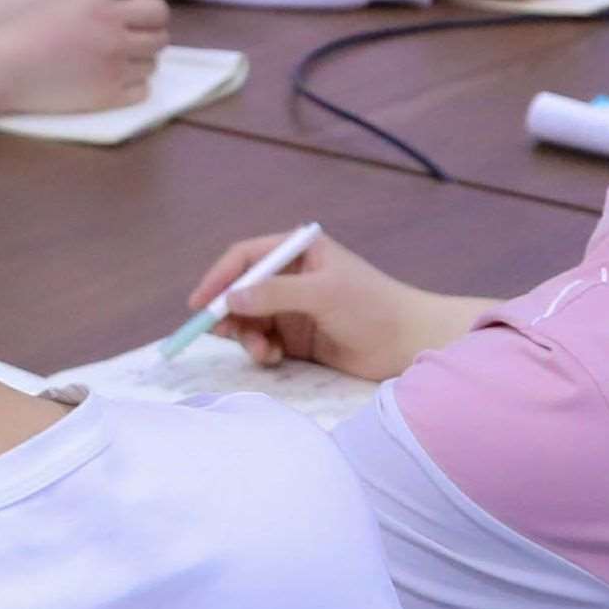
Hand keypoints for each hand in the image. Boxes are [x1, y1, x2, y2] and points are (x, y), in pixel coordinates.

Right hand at [0, 0, 172, 111]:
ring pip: (152, 65)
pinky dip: (133, 87)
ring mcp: (114, 65)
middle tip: (132, 46)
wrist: (4, 65)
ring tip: (117, 65)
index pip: (157, 10)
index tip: (141, 24)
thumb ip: (106, 0)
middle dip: (149, 41)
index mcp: (106, 2)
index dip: (151, 18)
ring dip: (140, 64)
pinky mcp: (108, 95)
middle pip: (160, 38)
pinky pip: (142, 91)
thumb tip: (135, 6)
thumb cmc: (29, 29)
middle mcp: (116, 30)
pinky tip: (113, 83)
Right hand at [185, 232, 489, 386]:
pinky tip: (275, 358)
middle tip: (219, 333)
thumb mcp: (322, 294)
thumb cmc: (372, 307)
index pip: (246, 257)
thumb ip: (275, 294)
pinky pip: (264, 340)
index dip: (219, 277)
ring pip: (249, 319)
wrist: (408, 343)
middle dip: (229, 312)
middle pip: (241, 290)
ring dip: (247, 336)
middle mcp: (292, 276)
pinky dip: (262, 350)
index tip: (199, 303)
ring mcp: (293, 308)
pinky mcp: (298, 337)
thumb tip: (230, 299)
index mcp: (299, 251)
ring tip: (262, 351)